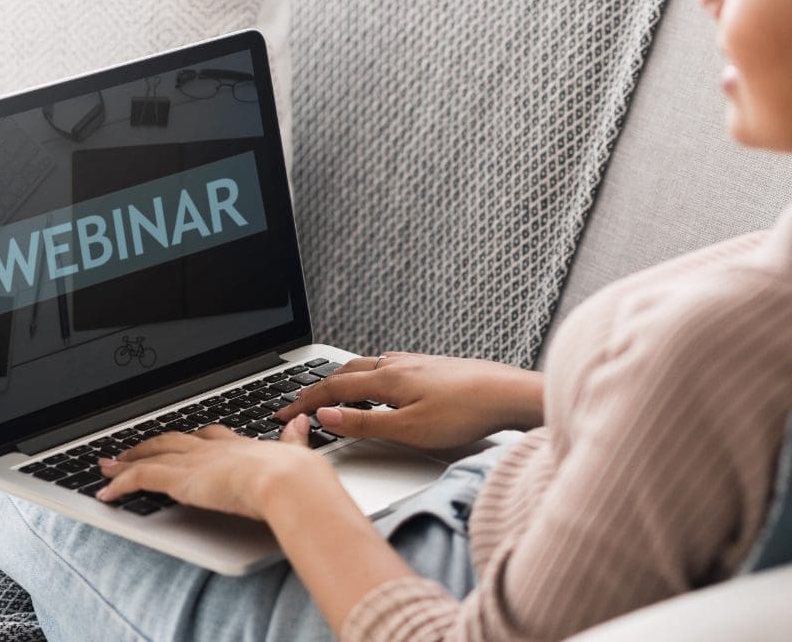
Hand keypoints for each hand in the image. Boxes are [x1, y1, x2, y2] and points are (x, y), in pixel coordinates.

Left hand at [95, 416, 332, 520]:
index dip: (192, 439)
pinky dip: (120, 484)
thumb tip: (301, 422)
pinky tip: (106, 493)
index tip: (183, 440)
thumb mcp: (297, 452)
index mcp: (240, 445)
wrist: (286, 481)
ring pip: (151, 455)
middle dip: (151, 444)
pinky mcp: (180, 478)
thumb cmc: (297, 475)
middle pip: (173, 440)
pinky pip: (140, 478)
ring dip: (127, 460)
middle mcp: (213, 449)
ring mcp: (194, 461)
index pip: (208, 437)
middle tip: (132, 448)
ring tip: (108, 464)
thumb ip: (294, 439)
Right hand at [273, 352, 543, 449]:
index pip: (333, 388)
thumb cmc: (465, 412)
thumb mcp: (408, 428)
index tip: (282, 412)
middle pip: (346, 372)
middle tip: (298, 401)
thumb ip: (364, 423)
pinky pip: (388, 367)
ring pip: (368, 367)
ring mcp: (416, 363)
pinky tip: (381, 384)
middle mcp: (398, 365)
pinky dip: (369, 376)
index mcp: (386, 379)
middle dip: (318, 386)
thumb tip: (324, 415)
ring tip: (331, 391)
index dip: (304, 401)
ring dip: (343, 378)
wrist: (509, 394)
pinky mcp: (432, 367)